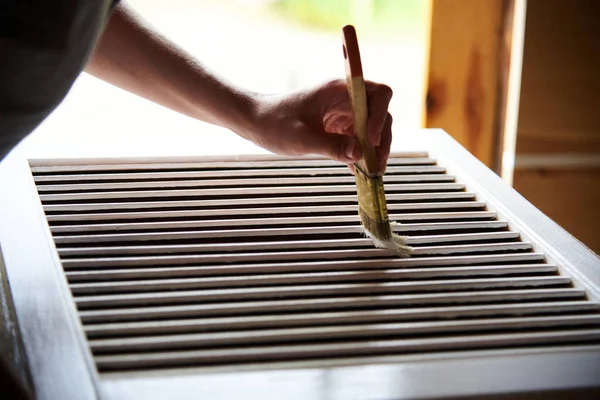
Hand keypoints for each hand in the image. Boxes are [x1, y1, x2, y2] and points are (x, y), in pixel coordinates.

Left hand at [245, 79, 392, 171]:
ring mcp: (343, 113)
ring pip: (372, 129)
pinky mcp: (338, 127)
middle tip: (377, 165)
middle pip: (380, 114)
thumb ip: (331, 146)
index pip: (378, 94)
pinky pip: (358, 139)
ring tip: (372, 172)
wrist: (255, 121)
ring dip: (375, 149)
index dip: (381, 117)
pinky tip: (360, 171)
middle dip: (382, 139)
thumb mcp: (301, 139)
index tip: (371, 140)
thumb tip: (359, 155)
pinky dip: (362, 154)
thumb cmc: (274, 123)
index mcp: (339, 91)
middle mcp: (346, 99)